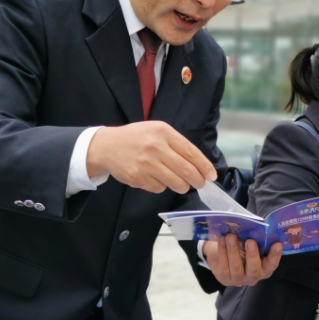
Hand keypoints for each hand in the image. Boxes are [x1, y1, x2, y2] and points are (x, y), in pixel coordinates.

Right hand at [87, 121, 215, 193]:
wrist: (106, 146)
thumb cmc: (136, 138)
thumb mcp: (157, 131)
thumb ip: (177, 144)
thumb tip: (200, 165)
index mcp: (163, 132)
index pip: (191, 152)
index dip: (204, 166)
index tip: (212, 175)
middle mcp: (155, 147)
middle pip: (186, 170)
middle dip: (197, 180)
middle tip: (200, 183)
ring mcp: (145, 163)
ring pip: (175, 183)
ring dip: (182, 186)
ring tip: (180, 183)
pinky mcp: (137, 177)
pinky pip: (160, 188)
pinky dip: (162, 186)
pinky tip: (155, 177)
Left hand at [203, 236, 282, 286]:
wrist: (222, 252)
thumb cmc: (241, 246)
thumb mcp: (249, 243)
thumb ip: (256, 239)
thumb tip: (259, 228)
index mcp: (264, 268)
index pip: (272, 264)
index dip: (275, 256)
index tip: (277, 244)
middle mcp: (253, 277)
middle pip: (254, 269)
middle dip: (252, 255)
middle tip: (250, 241)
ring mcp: (239, 280)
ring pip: (237, 267)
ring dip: (233, 250)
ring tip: (230, 236)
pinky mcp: (225, 279)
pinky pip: (224, 266)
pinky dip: (223, 251)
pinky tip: (222, 240)